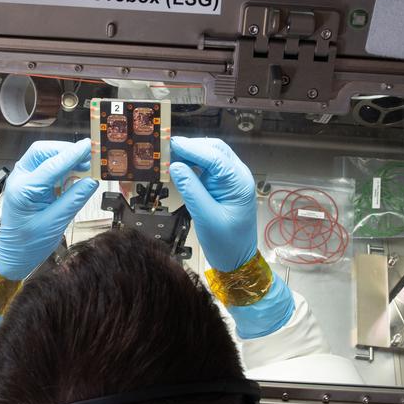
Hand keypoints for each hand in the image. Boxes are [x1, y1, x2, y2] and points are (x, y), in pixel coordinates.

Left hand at [0, 139, 97, 280]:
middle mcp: (19, 179)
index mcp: (23, 190)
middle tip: (88, 155)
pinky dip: (61, 167)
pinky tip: (75, 173)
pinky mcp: (29, 183)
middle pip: (43, 152)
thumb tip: (92, 181)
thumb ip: (74, 200)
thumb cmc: (28, 244)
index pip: (51, 165)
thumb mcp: (55, 223)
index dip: (72, 154)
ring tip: (86, 165)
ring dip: (65, 157)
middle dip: (66, 150)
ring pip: (44, 156)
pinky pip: (45, 167)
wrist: (13, 255)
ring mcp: (22, 180)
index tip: (90, 147)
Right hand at [168, 137, 257, 271]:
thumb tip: (174, 167)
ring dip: (189, 154)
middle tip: (165, 149)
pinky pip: (206, 168)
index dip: (192, 148)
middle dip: (190, 147)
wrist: (237, 260)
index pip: (215, 157)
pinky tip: (177, 166)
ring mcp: (229, 179)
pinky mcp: (221, 185)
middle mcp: (236, 176)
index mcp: (238, 182)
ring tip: (167, 156)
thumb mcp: (206, 217)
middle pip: (213, 150)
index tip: (171, 143)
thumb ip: (191, 190)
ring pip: (209, 156)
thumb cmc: (227, 243)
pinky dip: (191, 164)